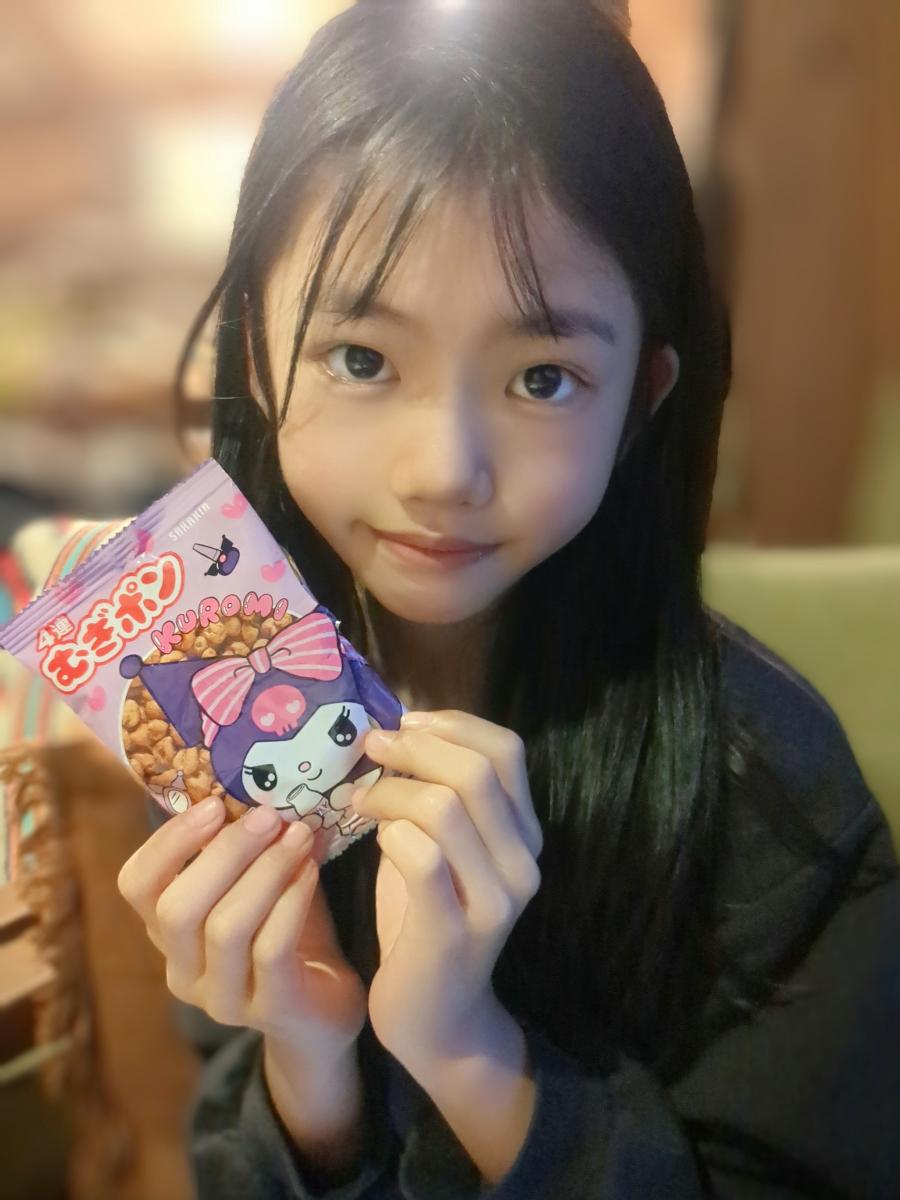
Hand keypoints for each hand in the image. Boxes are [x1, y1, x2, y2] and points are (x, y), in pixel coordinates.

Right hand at [117, 798, 367, 1062]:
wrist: (326, 1010)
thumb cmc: (288, 931)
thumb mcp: (260, 882)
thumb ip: (249, 844)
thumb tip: (264, 775)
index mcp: (169, 933)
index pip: (136, 886)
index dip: (168, 843)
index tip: (212, 804)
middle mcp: (183, 970)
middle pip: (176, 910)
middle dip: (223, 853)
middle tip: (267, 815)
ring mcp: (223, 999)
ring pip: (224, 928)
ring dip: (265, 872)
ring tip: (299, 835)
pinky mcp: (270, 1010)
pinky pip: (270, 952)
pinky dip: (291, 903)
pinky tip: (312, 872)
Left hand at [351, 710, 543, 1069]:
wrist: (438, 1020)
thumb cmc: (427, 921)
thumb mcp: (444, 849)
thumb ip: (439, 797)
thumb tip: (397, 731)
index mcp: (524, 834)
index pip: (507, 750)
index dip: (453, 724)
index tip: (405, 722)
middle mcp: (522, 863)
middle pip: (476, 771)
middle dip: (415, 748)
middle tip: (371, 748)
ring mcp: (493, 900)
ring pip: (446, 807)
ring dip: (390, 791)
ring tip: (359, 798)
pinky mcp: (454, 932)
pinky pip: (420, 857)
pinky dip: (388, 833)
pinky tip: (369, 837)